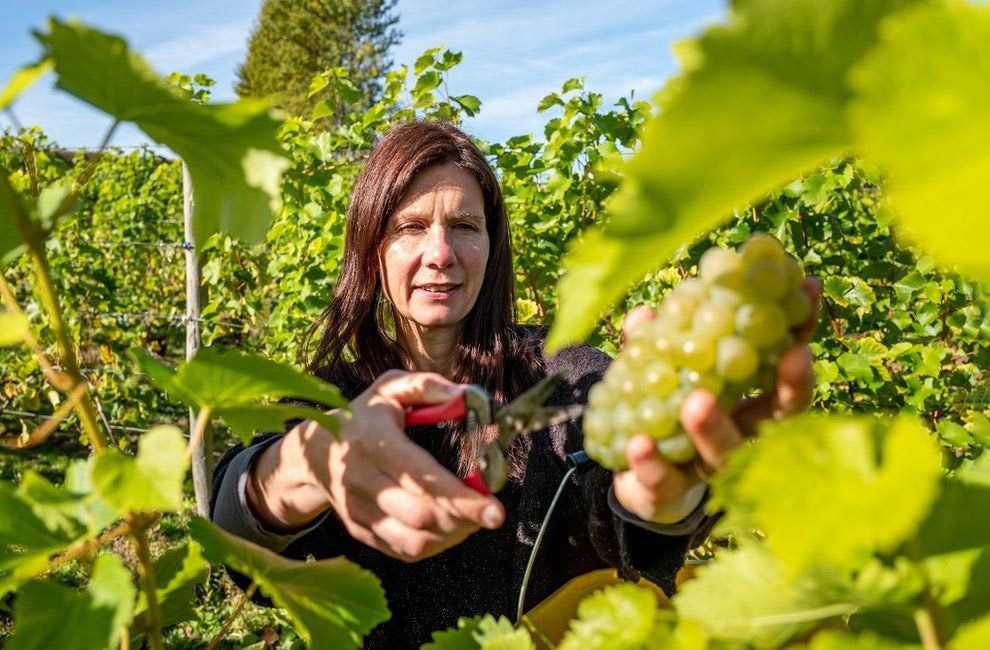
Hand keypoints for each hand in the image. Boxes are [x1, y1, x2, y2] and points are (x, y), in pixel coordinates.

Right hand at [248, 370, 504, 561]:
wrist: (315, 451)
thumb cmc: (364, 415)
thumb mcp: (390, 388)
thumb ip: (428, 386)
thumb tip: (467, 395)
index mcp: (374, 442)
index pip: (421, 477)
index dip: (461, 498)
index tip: (496, 510)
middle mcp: (362, 480)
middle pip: (420, 516)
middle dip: (464, 519)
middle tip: (491, 512)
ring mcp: (359, 510)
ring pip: (414, 540)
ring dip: (452, 534)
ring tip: (472, 519)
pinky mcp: (361, 531)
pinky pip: (403, 551)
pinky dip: (434, 544)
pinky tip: (449, 527)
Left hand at [612, 277, 821, 522]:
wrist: (637, 473)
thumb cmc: (664, 409)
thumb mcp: (661, 369)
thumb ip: (655, 343)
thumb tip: (645, 313)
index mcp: (747, 398)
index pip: (785, 364)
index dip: (801, 331)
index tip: (810, 291)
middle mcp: (740, 434)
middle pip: (778, 416)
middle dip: (789, 388)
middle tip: (793, 354)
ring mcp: (708, 467)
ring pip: (724, 454)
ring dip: (713, 428)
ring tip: (696, 402)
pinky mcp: (671, 492)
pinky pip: (665, 481)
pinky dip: (652, 463)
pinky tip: (639, 444)